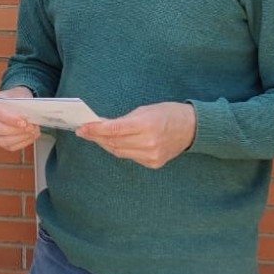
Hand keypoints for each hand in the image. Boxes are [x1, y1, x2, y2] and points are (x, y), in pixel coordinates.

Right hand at [0, 86, 40, 152]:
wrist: (20, 103)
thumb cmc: (20, 99)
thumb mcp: (22, 95)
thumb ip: (24, 104)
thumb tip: (30, 116)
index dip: (11, 119)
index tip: (24, 122)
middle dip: (16, 130)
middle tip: (31, 128)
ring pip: (2, 140)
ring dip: (21, 138)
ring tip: (34, 132)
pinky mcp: (0, 141)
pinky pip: (9, 146)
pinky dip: (23, 143)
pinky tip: (31, 137)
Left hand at [76, 102, 195, 168]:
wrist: (191, 128)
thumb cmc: (167, 113)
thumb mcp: (144, 110)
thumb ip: (123, 120)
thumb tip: (102, 126)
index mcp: (146, 125)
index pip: (113, 130)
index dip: (95, 130)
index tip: (82, 128)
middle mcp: (148, 143)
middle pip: (113, 143)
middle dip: (96, 137)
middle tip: (84, 131)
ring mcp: (151, 155)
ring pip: (119, 152)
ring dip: (106, 144)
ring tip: (96, 137)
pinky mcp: (153, 163)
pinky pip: (130, 157)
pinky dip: (120, 150)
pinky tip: (114, 143)